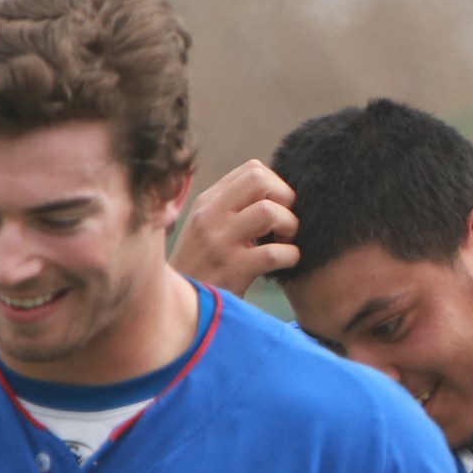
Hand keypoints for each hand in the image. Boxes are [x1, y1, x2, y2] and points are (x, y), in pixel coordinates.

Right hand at [168, 159, 300, 295]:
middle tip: (286, 223)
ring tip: (285, 242)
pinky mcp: (232, 269)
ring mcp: (220, 241)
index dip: (278, 185)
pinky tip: (286, 263)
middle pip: (261, 180)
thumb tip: (277, 192)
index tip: (280, 208)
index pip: (253, 169)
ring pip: (270, 212)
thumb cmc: (204, 266)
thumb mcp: (209, 227)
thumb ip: (234, 207)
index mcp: (208, 201)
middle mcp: (211, 215)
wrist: (180, 304)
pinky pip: (274, 253)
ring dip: (290, 226)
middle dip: (286, 198)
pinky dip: (291, 256)